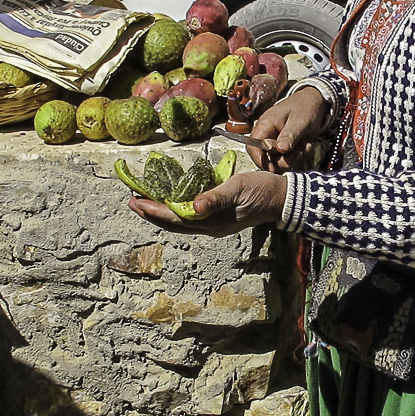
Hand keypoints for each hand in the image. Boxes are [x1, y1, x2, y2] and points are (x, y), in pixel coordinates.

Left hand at [129, 170, 286, 236]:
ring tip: (144, 203)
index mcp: (213, 220)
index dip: (154, 210)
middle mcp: (210, 227)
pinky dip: (175, 212)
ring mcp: (214, 225)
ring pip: (180, 223)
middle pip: (173, 224)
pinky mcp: (218, 220)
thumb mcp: (239, 188)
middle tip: (132, 201)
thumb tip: (193, 207)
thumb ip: (215, 198)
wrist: (282, 198)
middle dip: (151, 213)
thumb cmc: (262, 190)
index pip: (175, 217)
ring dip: (161, 214)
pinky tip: (170, 204)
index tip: (135, 201)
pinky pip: (190, 219)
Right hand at [250, 86, 330, 170]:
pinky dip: (296, 156)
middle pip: (265, 157)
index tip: (272, 167)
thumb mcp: (299, 121)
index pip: (252, 146)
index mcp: (265, 124)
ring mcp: (275, 141)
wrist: (316, 103)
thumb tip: (280, 149)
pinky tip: (305, 146)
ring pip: (277, 160)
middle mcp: (267, 134)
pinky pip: (286, 158)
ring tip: (305, 147)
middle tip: (299, 153)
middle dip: (283, 160)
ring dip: (292, 158)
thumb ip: (289, 135)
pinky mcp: (283, 146)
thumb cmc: (305, 107)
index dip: (259, 159)